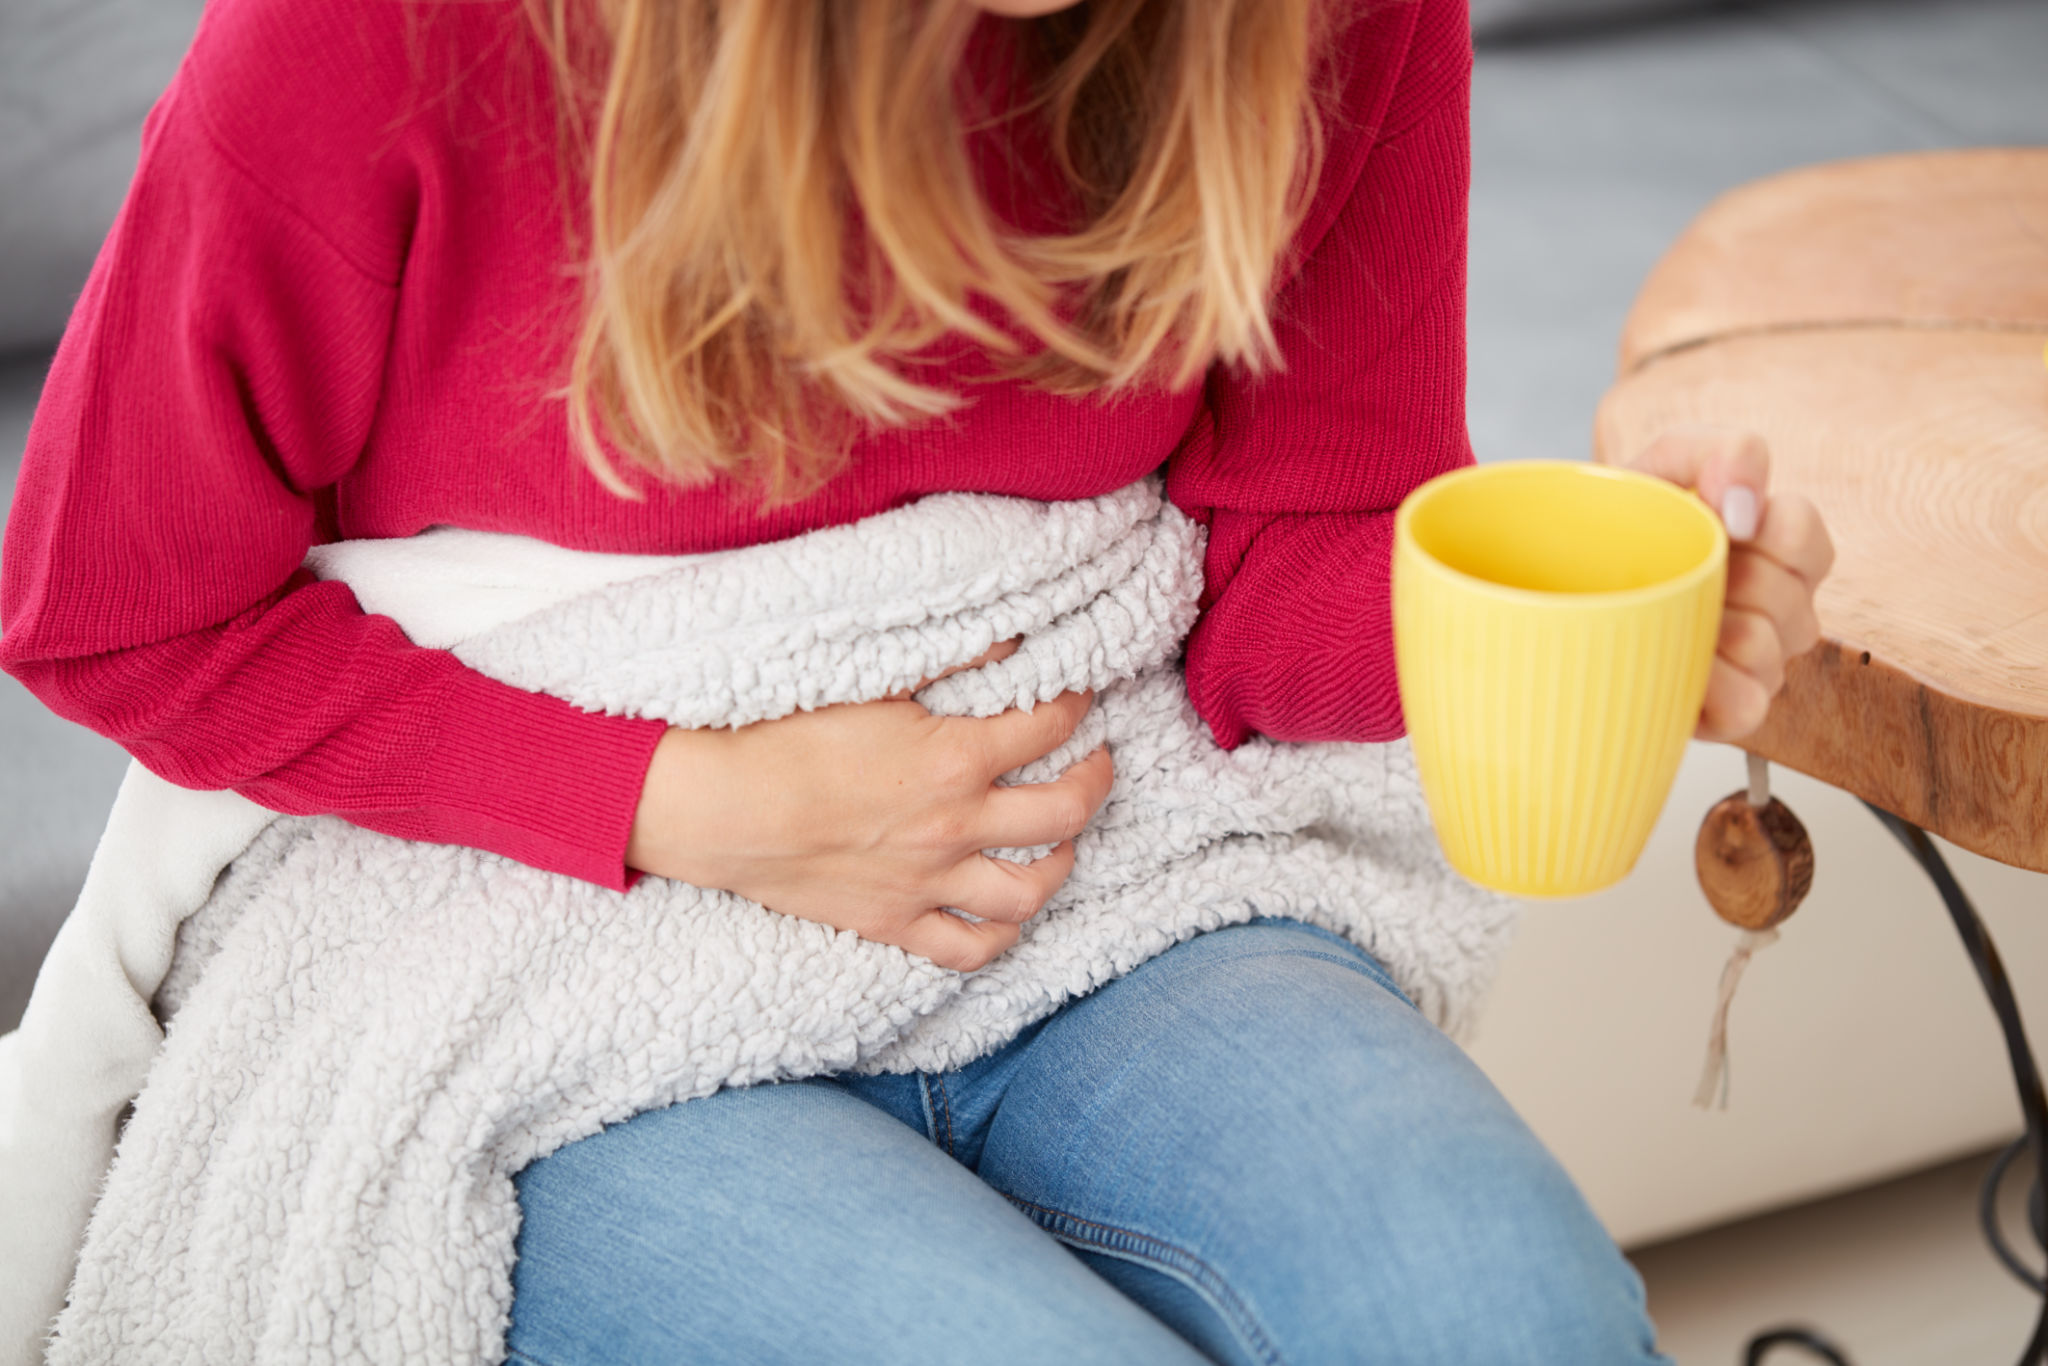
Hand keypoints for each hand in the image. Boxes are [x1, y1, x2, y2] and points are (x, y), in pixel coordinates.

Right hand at [626, 639, 1113, 971]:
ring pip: (1029, 892)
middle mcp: (957, 825)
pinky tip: (1007, 916)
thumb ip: (951, 660)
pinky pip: (968, 949)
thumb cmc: (784, 735)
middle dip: (1094, 781)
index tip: (1078, 696)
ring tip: (1061, 841)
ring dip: (1061, 864)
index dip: (1076, 705)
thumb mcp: (874, 681)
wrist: (719, 808)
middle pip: (1065, 812)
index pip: (1051, 726)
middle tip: (1095, 763)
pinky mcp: (894, 923)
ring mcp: (929, 883)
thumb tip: (1011, 641)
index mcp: (956, 757)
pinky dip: (999, 937)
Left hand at [1627, 426, 1834, 741]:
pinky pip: (1749, 704)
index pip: (1805, 534)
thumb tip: (1746, 503)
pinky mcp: (1732, 711)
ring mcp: (1759, 661)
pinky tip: (1671, 663)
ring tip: (1664, 618)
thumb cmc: (1618, 528)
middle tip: (1672, 575)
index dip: (1763, 528)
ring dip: (1706, 628)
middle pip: (1787, 594)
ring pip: (1766, 648)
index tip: (1713, 521)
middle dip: (1723, 578)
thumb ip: (1720, 450)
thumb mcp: (1662, 465)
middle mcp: (1778, 605)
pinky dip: (1708, 683)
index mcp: (1772, 546)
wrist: (1550, 586)